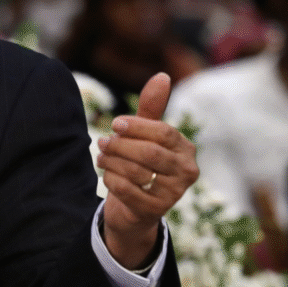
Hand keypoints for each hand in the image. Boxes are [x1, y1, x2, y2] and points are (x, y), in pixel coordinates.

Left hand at [97, 72, 198, 268]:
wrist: (134, 207)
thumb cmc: (141, 163)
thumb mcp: (144, 134)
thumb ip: (151, 108)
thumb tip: (162, 75)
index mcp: (186, 149)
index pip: (163, 132)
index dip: (136, 126)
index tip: (115, 123)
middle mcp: (186, 172)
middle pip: (150, 153)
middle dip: (120, 145)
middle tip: (102, 142)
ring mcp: (174, 194)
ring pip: (137, 172)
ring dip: (111, 162)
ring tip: (101, 157)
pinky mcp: (156, 211)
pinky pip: (127, 191)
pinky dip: (112, 180)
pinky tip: (107, 175)